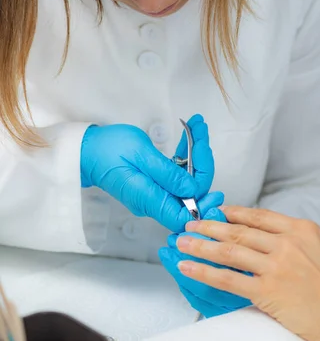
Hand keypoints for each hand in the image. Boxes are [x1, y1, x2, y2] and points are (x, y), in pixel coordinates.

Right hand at [80, 114, 214, 231]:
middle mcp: (153, 202)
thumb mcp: (141, 155)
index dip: (204, 201)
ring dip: (196, 155)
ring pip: (185, 182)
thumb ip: (168, 173)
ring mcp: (154, 193)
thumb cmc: (107, 150)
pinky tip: (190, 135)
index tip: (214, 180)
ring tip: (197, 126)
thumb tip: (193, 189)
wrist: (85, 150)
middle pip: (190, 194)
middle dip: (202, 163)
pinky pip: (176, 175)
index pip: (186, 215)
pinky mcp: (153, 184)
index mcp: (149, 200)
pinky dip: (185, 156)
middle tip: (202, 132)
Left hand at [175, 206, 319, 340]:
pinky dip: (204, 271)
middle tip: (191, 225)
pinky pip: (227, 279)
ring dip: (200, 245)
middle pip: (238, 231)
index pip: (259, 217)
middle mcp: (286, 243)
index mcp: (302, 230)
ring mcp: (275, 267)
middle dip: (210, 227)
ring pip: (228, 251)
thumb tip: (284, 241)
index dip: (234, 213)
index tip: (219, 212)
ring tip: (181, 242)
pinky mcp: (267, 292)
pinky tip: (187, 267)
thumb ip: (303, 243)